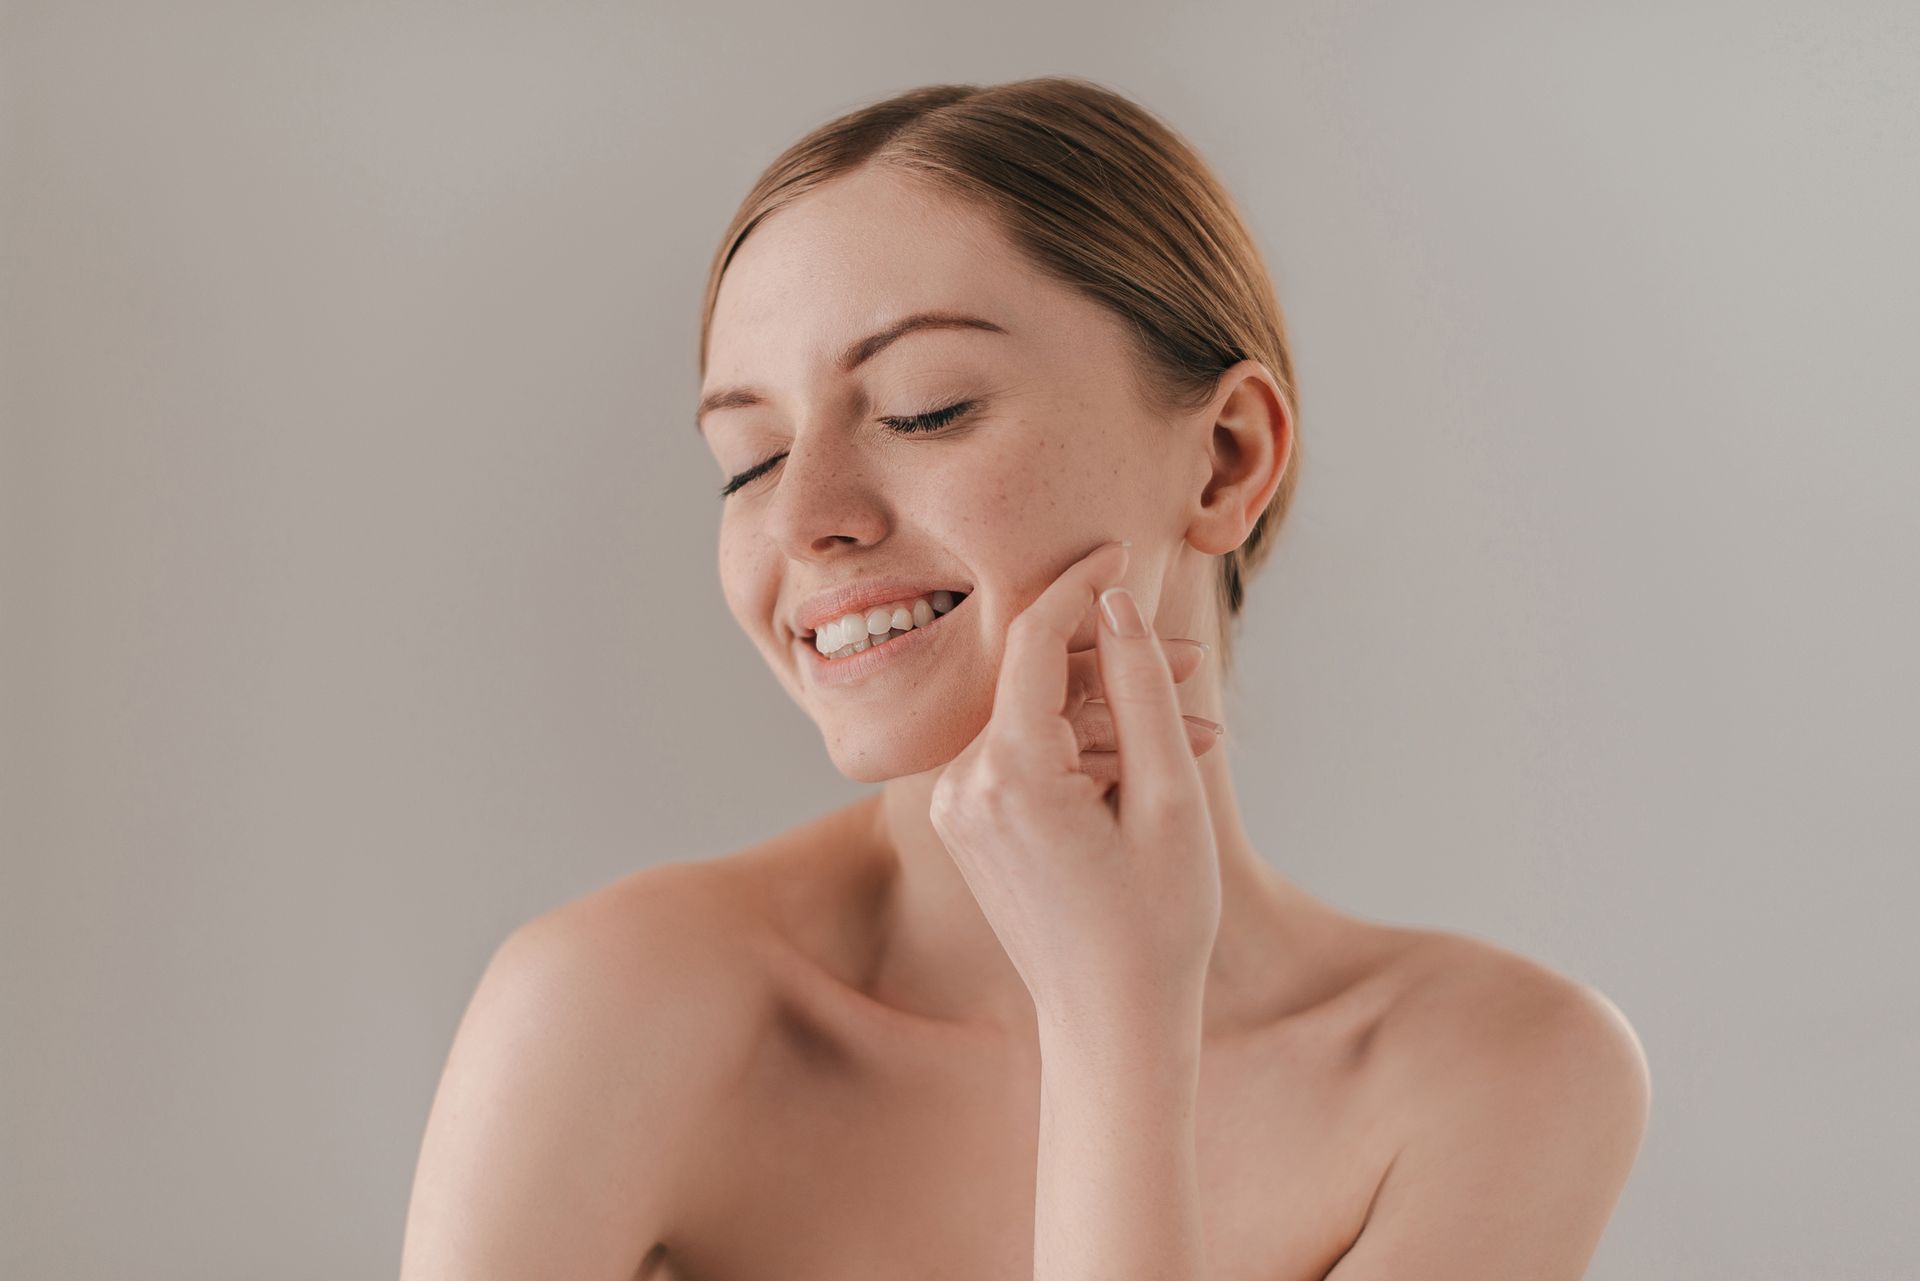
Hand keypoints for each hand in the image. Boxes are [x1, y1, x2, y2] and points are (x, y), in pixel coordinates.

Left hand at [928, 541, 1222, 1029]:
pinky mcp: (970, 826)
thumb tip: (1118, 604)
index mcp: (1009, 774)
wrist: (1110, 1024)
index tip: (1124, 549)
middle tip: (1194, 661)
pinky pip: (1027, 759)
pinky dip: (1085, 752)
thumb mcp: (1169, 798)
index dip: (1080, 585)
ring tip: (1196, 731)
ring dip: (1111, 714)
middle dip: (1115, 661)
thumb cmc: (1155, 923)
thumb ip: (1141, 689)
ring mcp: (958, 808)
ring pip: (1037, 719)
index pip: (1033, 639)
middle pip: (1037, 680)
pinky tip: (1152, 766)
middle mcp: (963, 785)